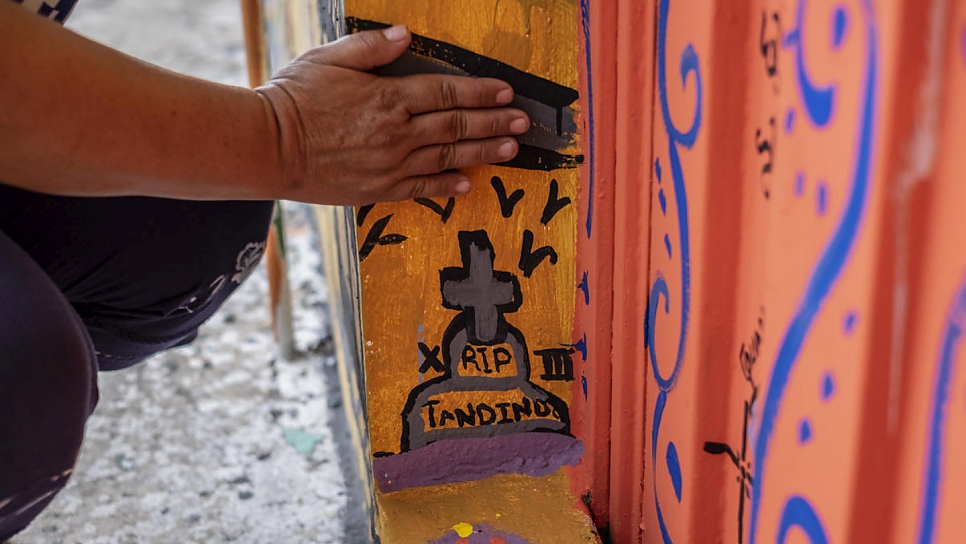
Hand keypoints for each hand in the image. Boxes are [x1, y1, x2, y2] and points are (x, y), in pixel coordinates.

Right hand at [255, 25, 528, 204]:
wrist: (266, 148)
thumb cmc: (294, 99)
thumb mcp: (328, 59)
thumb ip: (371, 48)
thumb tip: (406, 34)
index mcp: (387, 98)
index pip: (445, 93)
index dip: (479, 92)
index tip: (506, 92)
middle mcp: (396, 133)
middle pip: (456, 126)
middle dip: (494, 122)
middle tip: (522, 122)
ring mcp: (390, 165)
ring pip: (447, 157)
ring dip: (483, 153)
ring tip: (511, 150)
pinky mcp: (378, 190)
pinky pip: (422, 189)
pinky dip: (447, 185)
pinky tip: (468, 183)